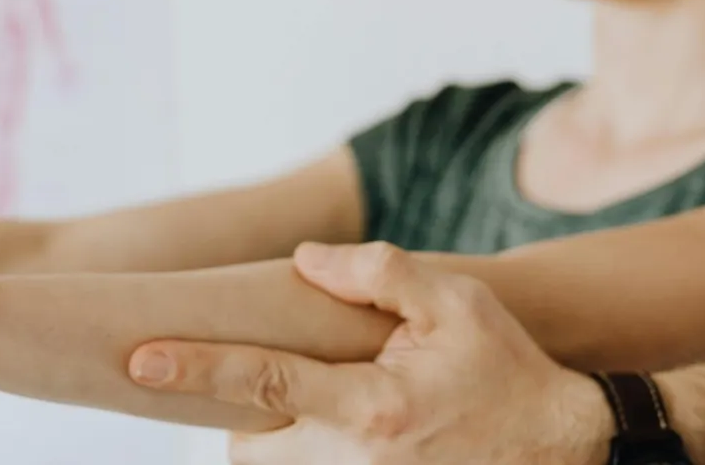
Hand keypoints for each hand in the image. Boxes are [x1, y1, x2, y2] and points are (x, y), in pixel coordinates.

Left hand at [128, 242, 610, 464]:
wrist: (565, 450)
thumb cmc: (506, 369)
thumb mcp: (457, 302)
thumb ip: (377, 273)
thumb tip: (304, 259)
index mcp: (375, 406)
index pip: (264, 382)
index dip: (196, 369)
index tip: (139, 360)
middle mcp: (358, 463)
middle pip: (250, 442)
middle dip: (246, 415)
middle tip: (288, 384)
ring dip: (276, 443)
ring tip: (331, 413)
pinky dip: (305, 458)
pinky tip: (347, 439)